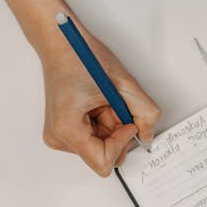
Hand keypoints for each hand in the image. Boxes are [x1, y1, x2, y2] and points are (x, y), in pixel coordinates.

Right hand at [1, 0, 160, 176]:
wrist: (61, 42)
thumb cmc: (82, 56)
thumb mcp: (123, 84)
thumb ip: (144, 113)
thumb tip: (147, 135)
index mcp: (67, 129)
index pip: (104, 164)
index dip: (122, 143)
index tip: (125, 120)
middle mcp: (59, 137)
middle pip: (103, 155)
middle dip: (117, 132)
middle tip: (113, 103)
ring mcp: (59, 135)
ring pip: (101, 146)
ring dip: (111, 125)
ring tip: (102, 99)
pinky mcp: (63, 129)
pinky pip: (94, 137)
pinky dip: (103, 121)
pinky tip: (96, 102)